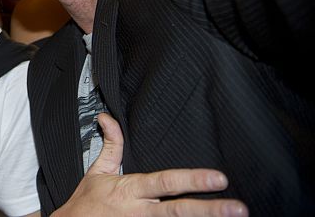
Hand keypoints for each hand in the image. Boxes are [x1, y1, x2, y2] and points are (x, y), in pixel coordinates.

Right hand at [53, 113, 247, 216]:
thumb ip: (111, 145)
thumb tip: (107, 117)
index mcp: (131, 189)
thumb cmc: (86, 202)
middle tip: (238, 208)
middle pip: (180, 210)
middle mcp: (140, 211)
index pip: (166, 182)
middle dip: (210, 210)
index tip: (218, 178)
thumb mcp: (97, 171)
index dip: (193, 180)